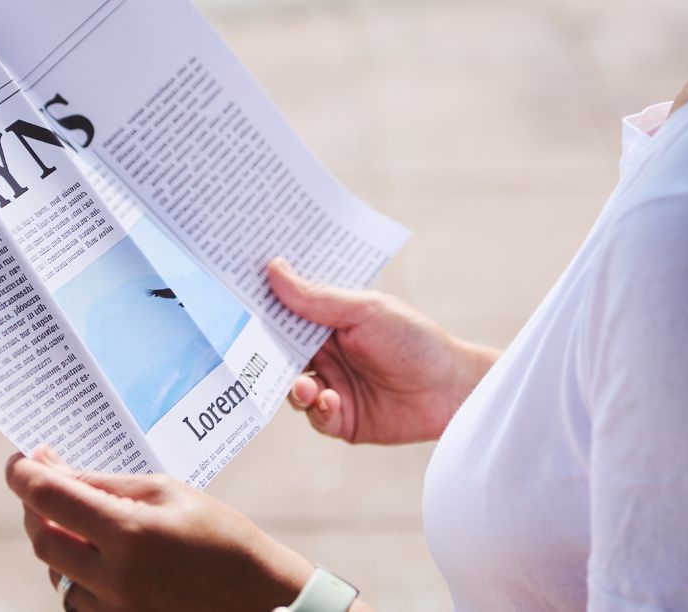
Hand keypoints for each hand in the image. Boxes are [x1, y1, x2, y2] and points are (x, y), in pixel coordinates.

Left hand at [7, 446, 314, 610]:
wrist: (258, 597)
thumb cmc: (220, 535)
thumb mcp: (168, 492)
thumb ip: (106, 483)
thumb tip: (54, 467)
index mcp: (128, 534)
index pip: (50, 500)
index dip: (24, 475)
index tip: (18, 461)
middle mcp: (113, 578)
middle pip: (42, 539)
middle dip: (35, 507)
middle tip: (44, 484)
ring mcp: (114, 609)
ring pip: (55, 572)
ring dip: (57, 541)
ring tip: (80, 519)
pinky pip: (76, 597)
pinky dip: (76, 572)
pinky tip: (100, 555)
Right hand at [266, 258, 498, 444]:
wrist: (453, 390)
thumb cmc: (415, 340)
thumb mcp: (364, 311)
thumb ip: (317, 299)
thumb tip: (274, 269)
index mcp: (330, 320)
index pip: (286, 312)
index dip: (262, 308)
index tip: (234, 300)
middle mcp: (327, 352)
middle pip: (281, 354)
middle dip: (265, 355)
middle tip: (247, 353)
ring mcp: (332, 386)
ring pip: (291, 388)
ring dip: (293, 388)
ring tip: (305, 386)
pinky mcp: (342, 419)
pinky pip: (315, 417)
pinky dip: (317, 409)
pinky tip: (329, 401)